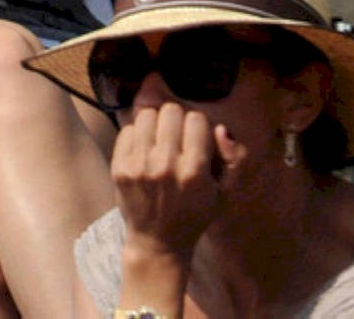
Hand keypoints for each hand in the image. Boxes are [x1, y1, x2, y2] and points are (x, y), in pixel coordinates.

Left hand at [111, 102, 246, 260]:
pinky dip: (137, 136)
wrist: (158, 242)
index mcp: (194, 171)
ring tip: (159, 141)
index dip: (198, 126)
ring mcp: (139, 166)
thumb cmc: (194, 215)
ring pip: (147, 115)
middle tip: (177, 138)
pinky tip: (144, 152)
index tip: (196, 138)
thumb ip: (234, 159)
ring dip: (155, 124)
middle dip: (176, 121)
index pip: (196, 119)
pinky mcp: (119, 168)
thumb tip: (220, 129)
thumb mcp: (224, 193)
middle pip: (170, 111)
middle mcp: (166, 166)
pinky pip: (128, 130)